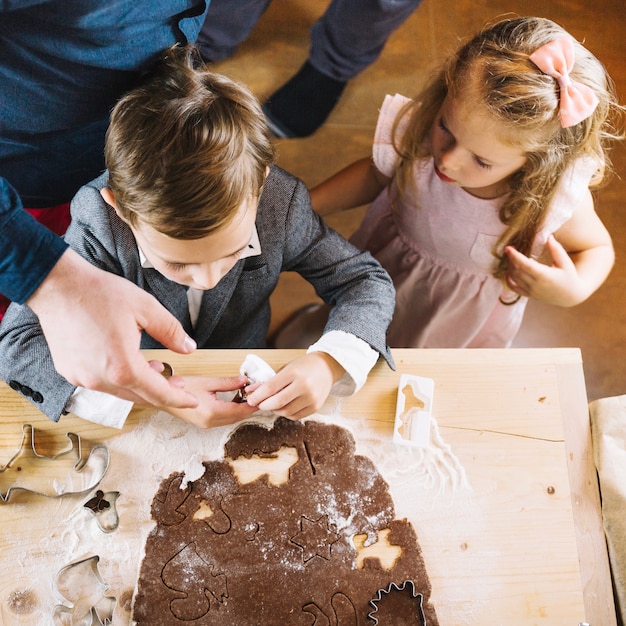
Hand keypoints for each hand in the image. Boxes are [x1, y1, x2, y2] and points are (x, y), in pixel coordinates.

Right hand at [27, 249, 198, 407]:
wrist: (57, 286)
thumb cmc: (98, 293)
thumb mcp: (146, 308)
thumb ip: (171, 331)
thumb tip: (188, 348)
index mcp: (122, 367)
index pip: (158, 394)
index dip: (178, 399)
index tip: (192, 401)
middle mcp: (100, 379)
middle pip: (140, 397)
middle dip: (162, 392)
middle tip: (178, 382)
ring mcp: (82, 378)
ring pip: (121, 392)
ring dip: (141, 385)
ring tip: (155, 368)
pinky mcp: (70, 371)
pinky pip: (102, 383)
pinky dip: (120, 379)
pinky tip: (128, 363)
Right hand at [159, 375, 256, 427]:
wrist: (163, 396)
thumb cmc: (181, 387)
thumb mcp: (208, 381)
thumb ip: (229, 383)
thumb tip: (244, 381)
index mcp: (212, 412)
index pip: (241, 411)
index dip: (254, 404)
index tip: (262, 395)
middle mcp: (211, 422)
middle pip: (238, 417)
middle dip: (250, 406)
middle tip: (259, 394)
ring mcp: (207, 425)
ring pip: (232, 419)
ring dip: (242, 409)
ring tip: (248, 395)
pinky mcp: (205, 423)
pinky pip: (225, 419)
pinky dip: (233, 411)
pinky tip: (236, 399)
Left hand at [244, 353, 344, 419]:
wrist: (326, 367)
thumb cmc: (304, 366)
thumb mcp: (286, 368)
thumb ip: (269, 381)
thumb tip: (251, 391)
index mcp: (294, 373)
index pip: (271, 388)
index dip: (258, 396)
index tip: (251, 399)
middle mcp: (304, 386)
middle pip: (277, 403)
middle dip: (264, 405)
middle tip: (259, 403)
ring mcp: (311, 398)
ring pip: (285, 412)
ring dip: (275, 410)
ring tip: (273, 403)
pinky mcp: (315, 407)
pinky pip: (295, 416)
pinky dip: (286, 413)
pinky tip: (285, 406)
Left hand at [504, 236, 584, 305]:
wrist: (570, 296)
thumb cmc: (569, 277)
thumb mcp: (565, 262)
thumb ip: (556, 249)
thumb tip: (548, 237)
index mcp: (544, 276)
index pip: (525, 265)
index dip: (514, 256)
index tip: (508, 248)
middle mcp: (535, 285)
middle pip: (516, 270)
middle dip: (511, 259)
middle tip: (511, 249)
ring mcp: (530, 291)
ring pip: (513, 278)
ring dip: (510, 267)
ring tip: (512, 257)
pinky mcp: (528, 295)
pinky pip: (513, 288)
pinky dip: (508, 279)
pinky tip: (510, 271)